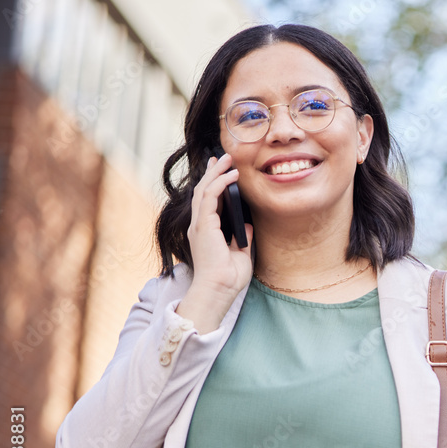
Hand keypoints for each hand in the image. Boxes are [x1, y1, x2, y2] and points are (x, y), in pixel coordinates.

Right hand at [185, 153, 252, 295]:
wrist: (219, 290)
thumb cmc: (228, 279)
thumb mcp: (240, 255)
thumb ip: (242, 239)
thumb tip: (248, 227)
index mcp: (206, 232)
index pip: (207, 202)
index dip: (212, 183)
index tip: (220, 169)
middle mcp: (200, 226)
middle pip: (203, 191)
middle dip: (212, 172)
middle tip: (221, 157)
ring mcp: (199, 225)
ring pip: (204, 190)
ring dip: (215, 172)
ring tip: (226, 158)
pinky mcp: (203, 226)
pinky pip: (209, 197)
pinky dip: (219, 183)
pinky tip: (230, 174)